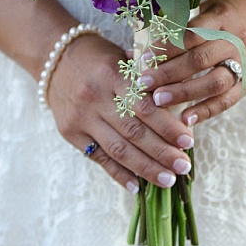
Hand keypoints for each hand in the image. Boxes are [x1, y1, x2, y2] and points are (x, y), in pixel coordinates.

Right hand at [46, 32, 195, 192]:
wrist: (56, 59)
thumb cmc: (102, 58)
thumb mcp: (126, 58)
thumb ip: (151, 80)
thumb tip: (183, 107)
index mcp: (113, 76)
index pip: (145, 107)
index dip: (168, 126)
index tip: (189, 141)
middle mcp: (95, 98)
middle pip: (133, 132)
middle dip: (162, 152)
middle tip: (184, 165)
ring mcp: (81, 118)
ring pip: (117, 149)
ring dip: (145, 168)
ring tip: (168, 179)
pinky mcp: (71, 133)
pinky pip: (98, 158)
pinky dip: (119, 174)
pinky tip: (137, 187)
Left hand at [139, 0, 245, 126]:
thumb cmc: (234, 11)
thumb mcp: (210, 8)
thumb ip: (182, 26)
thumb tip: (140, 46)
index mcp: (222, 18)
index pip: (191, 34)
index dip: (166, 48)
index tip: (144, 58)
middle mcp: (235, 41)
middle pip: (200, 60)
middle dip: (169, 73)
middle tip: (144, 83)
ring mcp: (245, 63)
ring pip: (214, 82)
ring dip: (184, 93)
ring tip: (159, 101)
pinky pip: (228, 100)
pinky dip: (206, 111)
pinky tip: (185, 119)